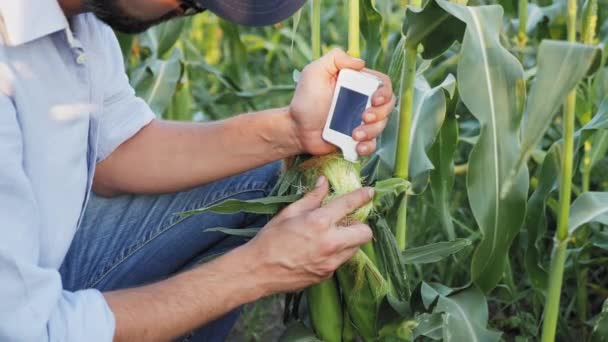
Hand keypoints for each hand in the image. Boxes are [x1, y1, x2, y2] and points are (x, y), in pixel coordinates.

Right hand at [242, 176, 373, 294]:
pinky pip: (340, 261)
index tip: (369, 193)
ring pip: (355, 248)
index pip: (349, 205)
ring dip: (349, 240)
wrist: (258, 271)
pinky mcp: (327, 275)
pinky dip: (335, 254)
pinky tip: (318, 251)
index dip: (362, 196)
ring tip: (331, 237)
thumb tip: (324, 182)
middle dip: (362, 226)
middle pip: (365, 233)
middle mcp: (330, 243)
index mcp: (319, 222)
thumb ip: (311, 197)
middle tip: (349, 222)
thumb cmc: (270, 239)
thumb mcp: (289, 213)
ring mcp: (330, 262)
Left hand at [289, 48, 395, 155]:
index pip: (383, 84)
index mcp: (358, 84)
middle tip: (364, 117)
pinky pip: (372, 144)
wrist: (296, 129)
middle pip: (388, 106)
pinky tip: (358, 146)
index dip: (385, 92)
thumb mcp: (315, 71)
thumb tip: (361, 62)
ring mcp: (361, 122)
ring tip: (355, 135)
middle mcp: (363, 102)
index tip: (375, 100)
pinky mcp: (357, 139)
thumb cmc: (305, 99)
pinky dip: (368, 146)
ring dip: (372, 131)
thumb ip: (336, 58)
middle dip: (380, 113)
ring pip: (381, 126)